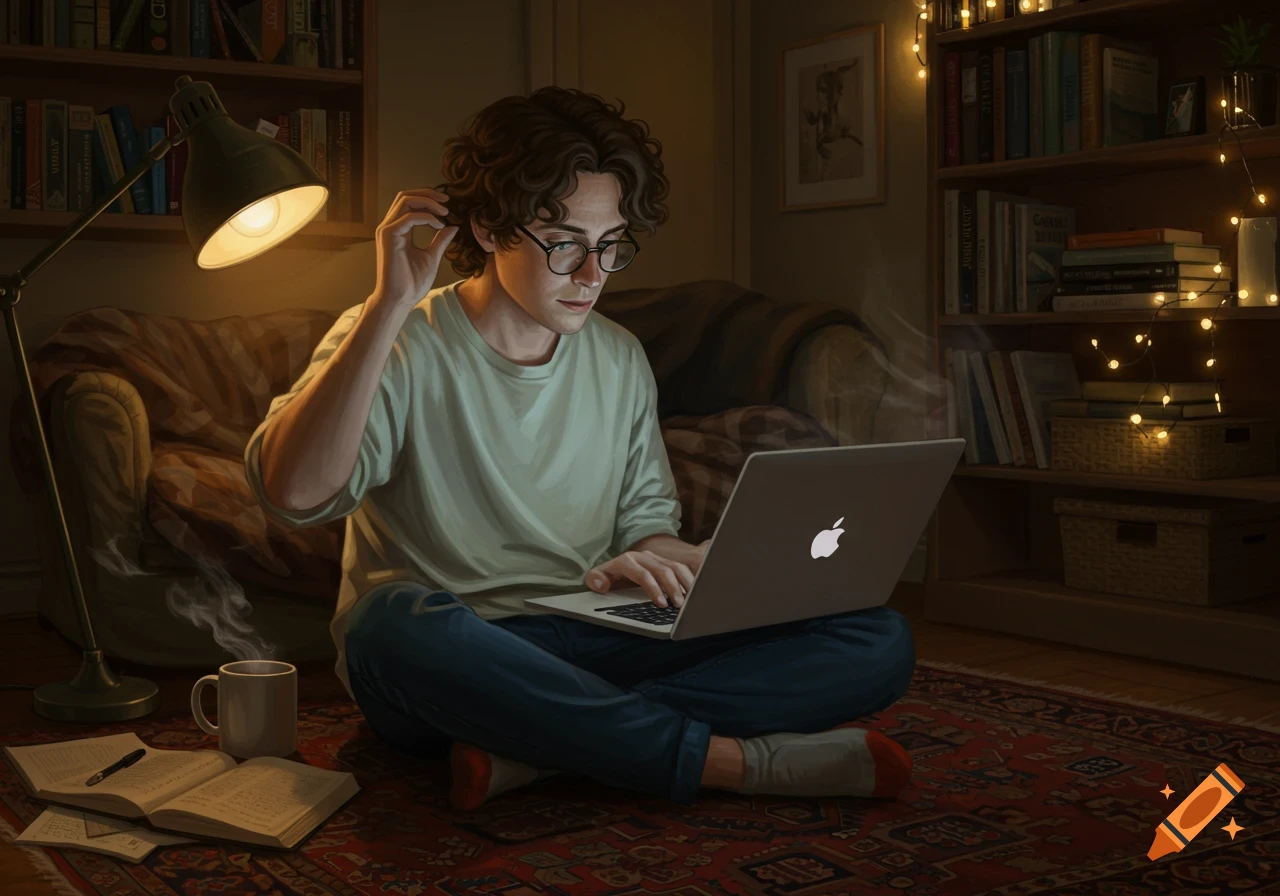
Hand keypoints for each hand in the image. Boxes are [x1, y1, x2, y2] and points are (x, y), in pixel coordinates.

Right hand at [370, 188, 458, 310]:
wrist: (399, 299)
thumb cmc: (412, 282)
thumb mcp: (432, 257)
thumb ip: (440, 241)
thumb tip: (452, 227)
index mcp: (399, 230)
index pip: (410, 203)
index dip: (428, 199)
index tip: (448, 205)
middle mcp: (391, 226)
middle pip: (406, 195)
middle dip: (428, 193)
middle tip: (448, 199)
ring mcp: (387, 230)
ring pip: (405, 200)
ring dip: (428, 201)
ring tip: (445, 211)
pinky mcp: (388, 236)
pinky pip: (409, 217)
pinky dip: (426, 217)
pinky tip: (439, 226)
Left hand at [585, 550, 695, 607]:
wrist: (615, 567)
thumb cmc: (607, 577)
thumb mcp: (596, 578)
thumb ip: (595, 580)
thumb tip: (602, 585)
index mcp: (627, 560)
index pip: (644, 574)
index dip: (654, 589)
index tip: (661, 604)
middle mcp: (643, 556)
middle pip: (663, 570)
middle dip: (672, 588)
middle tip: (679, 606)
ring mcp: (656, 557)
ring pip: (674, 566)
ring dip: (684, 583)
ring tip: (689, 600)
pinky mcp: (664, 561)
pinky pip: (680, 567)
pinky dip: (689, 578)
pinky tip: (694, 591)